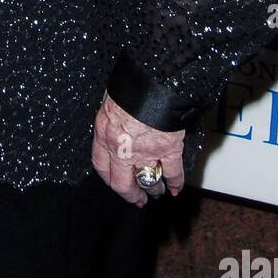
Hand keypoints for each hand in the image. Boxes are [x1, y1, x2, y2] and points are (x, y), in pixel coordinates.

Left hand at [92, 91, 185, 207]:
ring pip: (148, 180)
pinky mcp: (168, 149)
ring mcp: (145, 150)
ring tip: (157, 192)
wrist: (152, 77)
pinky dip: (175, 182)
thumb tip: (115, 119)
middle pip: (122, 183)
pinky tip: (175, 188)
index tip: (115, 185)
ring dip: (153, 189)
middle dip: (130, 194)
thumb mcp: (110, 99)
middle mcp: (121, 147)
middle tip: (137, 199)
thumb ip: (112, 116)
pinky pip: (172, 172)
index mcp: (104, 133)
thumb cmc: (130, 84)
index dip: (109, 179)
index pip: (101, 166)